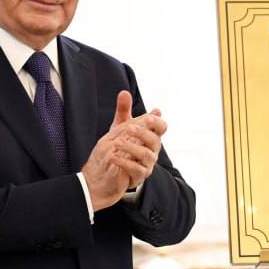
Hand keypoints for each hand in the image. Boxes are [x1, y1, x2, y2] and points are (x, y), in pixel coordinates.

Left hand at [82, 91, 166, 210]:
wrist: (107, 170)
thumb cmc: (119, 147)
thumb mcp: (120, 127)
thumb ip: (123, 111)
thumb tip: (124, 92)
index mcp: (150, 136)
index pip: (161, 128)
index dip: (157, 123)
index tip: (148, 117)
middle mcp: (152, 150)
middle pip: (156, 141)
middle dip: (144, 133)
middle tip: (129, 128)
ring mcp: (147, 164)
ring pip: (147, 155)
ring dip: (132, 147)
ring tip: (117, 143)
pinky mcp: (139, 176)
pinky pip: (137, 169)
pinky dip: (125, 162)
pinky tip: (112, 157)